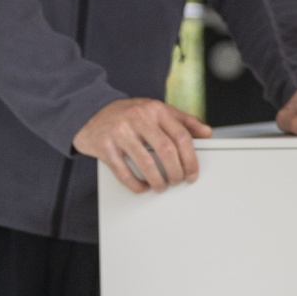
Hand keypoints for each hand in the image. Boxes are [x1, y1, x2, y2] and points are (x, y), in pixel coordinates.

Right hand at [72, 96, 210, 193]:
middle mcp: (138, 117)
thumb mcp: (157, 110)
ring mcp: (120, 131)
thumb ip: (182, 120)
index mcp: (155, 109)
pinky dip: (136, 184)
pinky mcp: (104, 146)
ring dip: (158, 181)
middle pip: (166, 151)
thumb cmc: (129, 114)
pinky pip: (123, 172)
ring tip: (161, 186)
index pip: (181, 135)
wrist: (90, 111)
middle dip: (176, 172)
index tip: (193, 173)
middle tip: (177, 181)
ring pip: (146, 164)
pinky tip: (142, 187)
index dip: (191, 159)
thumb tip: (207, 132)